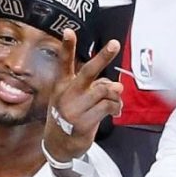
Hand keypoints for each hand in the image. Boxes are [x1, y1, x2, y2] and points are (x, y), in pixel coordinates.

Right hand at [43, 29, 121, 162]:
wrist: (59, 145)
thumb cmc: (69, 117)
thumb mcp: (72, 100)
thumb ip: (91, 88)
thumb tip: (114, 85)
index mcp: (62, 86)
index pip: (63, 63)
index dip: (66, 47)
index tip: (68, 31)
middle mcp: (67, 94)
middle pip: (88, 72)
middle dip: (103, 57)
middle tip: (115, 44)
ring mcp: (74, 108)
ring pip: (104, 90)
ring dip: (115, 94)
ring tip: (116, 98)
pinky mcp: (84, 122)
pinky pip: (108, 106)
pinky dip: (116, 107)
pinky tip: (115, 111)